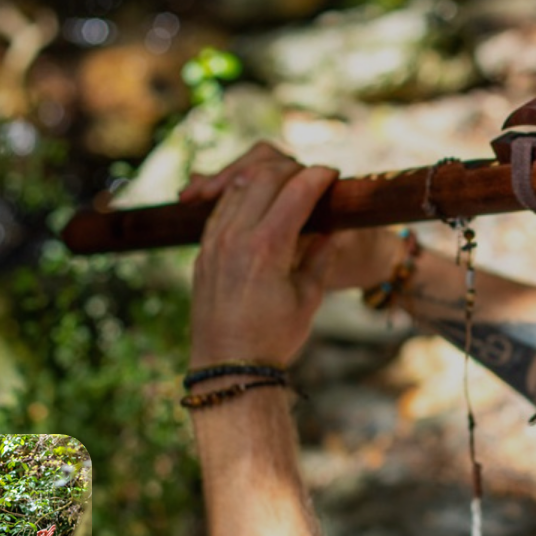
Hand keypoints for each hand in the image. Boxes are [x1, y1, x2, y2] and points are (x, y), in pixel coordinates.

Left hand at [189, 142, 339, 367]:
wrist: (228, 365)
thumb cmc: (274, 337)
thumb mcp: (309, 297)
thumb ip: (322, 256)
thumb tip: (333, 228)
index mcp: (266, 249)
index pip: (296, 191)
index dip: (318, 176)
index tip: (333, 174)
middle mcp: (235, 238)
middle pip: (264, 177)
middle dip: (293, 170)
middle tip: (312, 179)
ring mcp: (214, 242)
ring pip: (238, 186)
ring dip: (265, 177)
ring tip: (287, 186)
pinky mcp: (203, 250)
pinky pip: (221, 207)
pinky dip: (242, 195)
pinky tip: (259, 203)